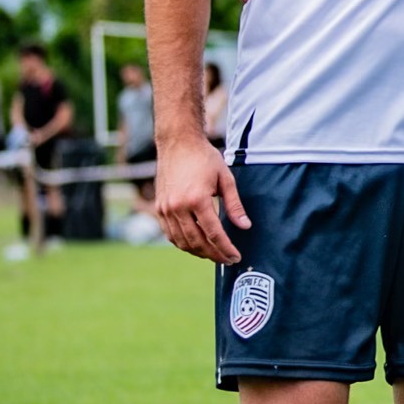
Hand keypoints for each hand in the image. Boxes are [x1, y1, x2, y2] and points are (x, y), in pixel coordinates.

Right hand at [155, 136, 249, 263]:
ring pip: (182, 241)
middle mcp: (178, 207)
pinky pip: (170, 234)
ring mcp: (165, 209)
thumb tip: (245, 226)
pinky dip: (183, 243)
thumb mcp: (226, 179)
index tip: (236, 257)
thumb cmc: (205, 158)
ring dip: (198, 252)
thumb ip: (235, 205)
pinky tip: (196, 245)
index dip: (226, 248)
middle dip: (214, 255)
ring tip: (214, 255)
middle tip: (227, 260)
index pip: (214, 234)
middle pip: (197, 242)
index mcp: (197, 199)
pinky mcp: (159, 208)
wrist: (178, 143)